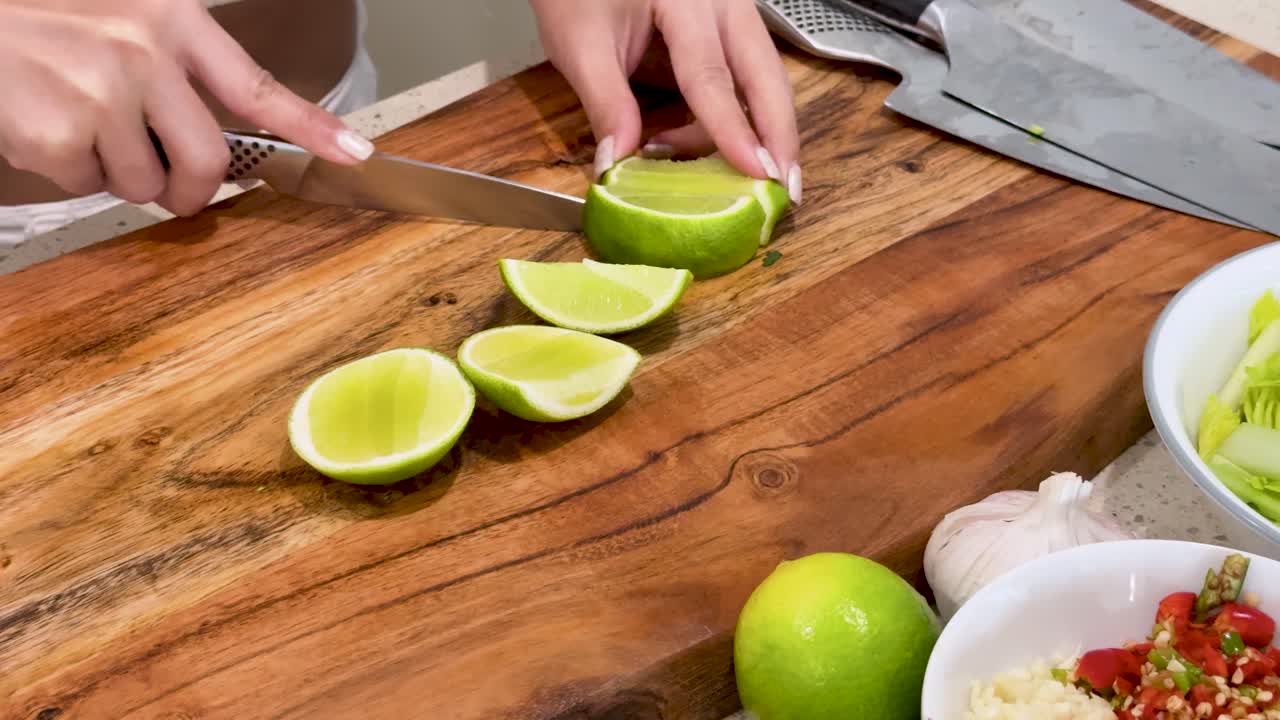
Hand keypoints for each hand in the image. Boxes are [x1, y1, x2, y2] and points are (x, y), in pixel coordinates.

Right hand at [0, 0, 374, 215]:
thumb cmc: (41, 15)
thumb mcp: (122, 14)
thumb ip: (174, 65)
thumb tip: (213, 147)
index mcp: (171, 19)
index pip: (257, 85)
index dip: (312, 127)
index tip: (356, 154)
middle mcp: (144, 54)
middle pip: (210, 160)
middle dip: (193, 190)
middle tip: (171, 189)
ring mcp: (102, 95)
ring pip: (145, 183)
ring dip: (118, 173)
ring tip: (78, 123)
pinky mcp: (58, 134)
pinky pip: (88, 186)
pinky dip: (68, 172)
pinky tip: (41, 124)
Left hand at [529, 0, 801, 202]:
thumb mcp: (582, 46)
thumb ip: (606, 104)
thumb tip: (618, 166)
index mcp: (684, 0)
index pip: (711, 75)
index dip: (733, 129)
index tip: (756, 172)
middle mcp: (723, 3)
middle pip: (765, 75)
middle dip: (778, 135)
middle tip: (785, 189)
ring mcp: (733, 13)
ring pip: (767, 77)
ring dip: (767, 129)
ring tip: (761, 179)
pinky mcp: (731, 27)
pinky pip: (751, 75)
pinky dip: (747, 116)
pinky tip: (728, 150)